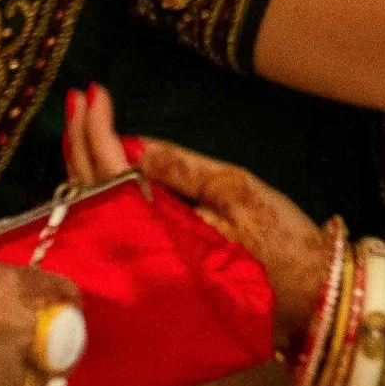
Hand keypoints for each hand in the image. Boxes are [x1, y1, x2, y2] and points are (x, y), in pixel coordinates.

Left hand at [67, 86, 330, 342]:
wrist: (305, 292)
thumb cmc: (277, 239)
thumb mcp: (234, 190)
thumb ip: (178, 168)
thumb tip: (128, 144)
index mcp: (157, 225)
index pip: (111, 171)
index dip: (97, 130)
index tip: (94, 93)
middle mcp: (135, 246)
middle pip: (88, 188)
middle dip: (80, 139)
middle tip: (79, 97)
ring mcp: (137, 259)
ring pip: (91, 207)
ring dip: (82, 160)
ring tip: (81, 122)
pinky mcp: (149, 262)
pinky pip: (106, 221)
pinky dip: (96, 187)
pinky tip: (98, 164)